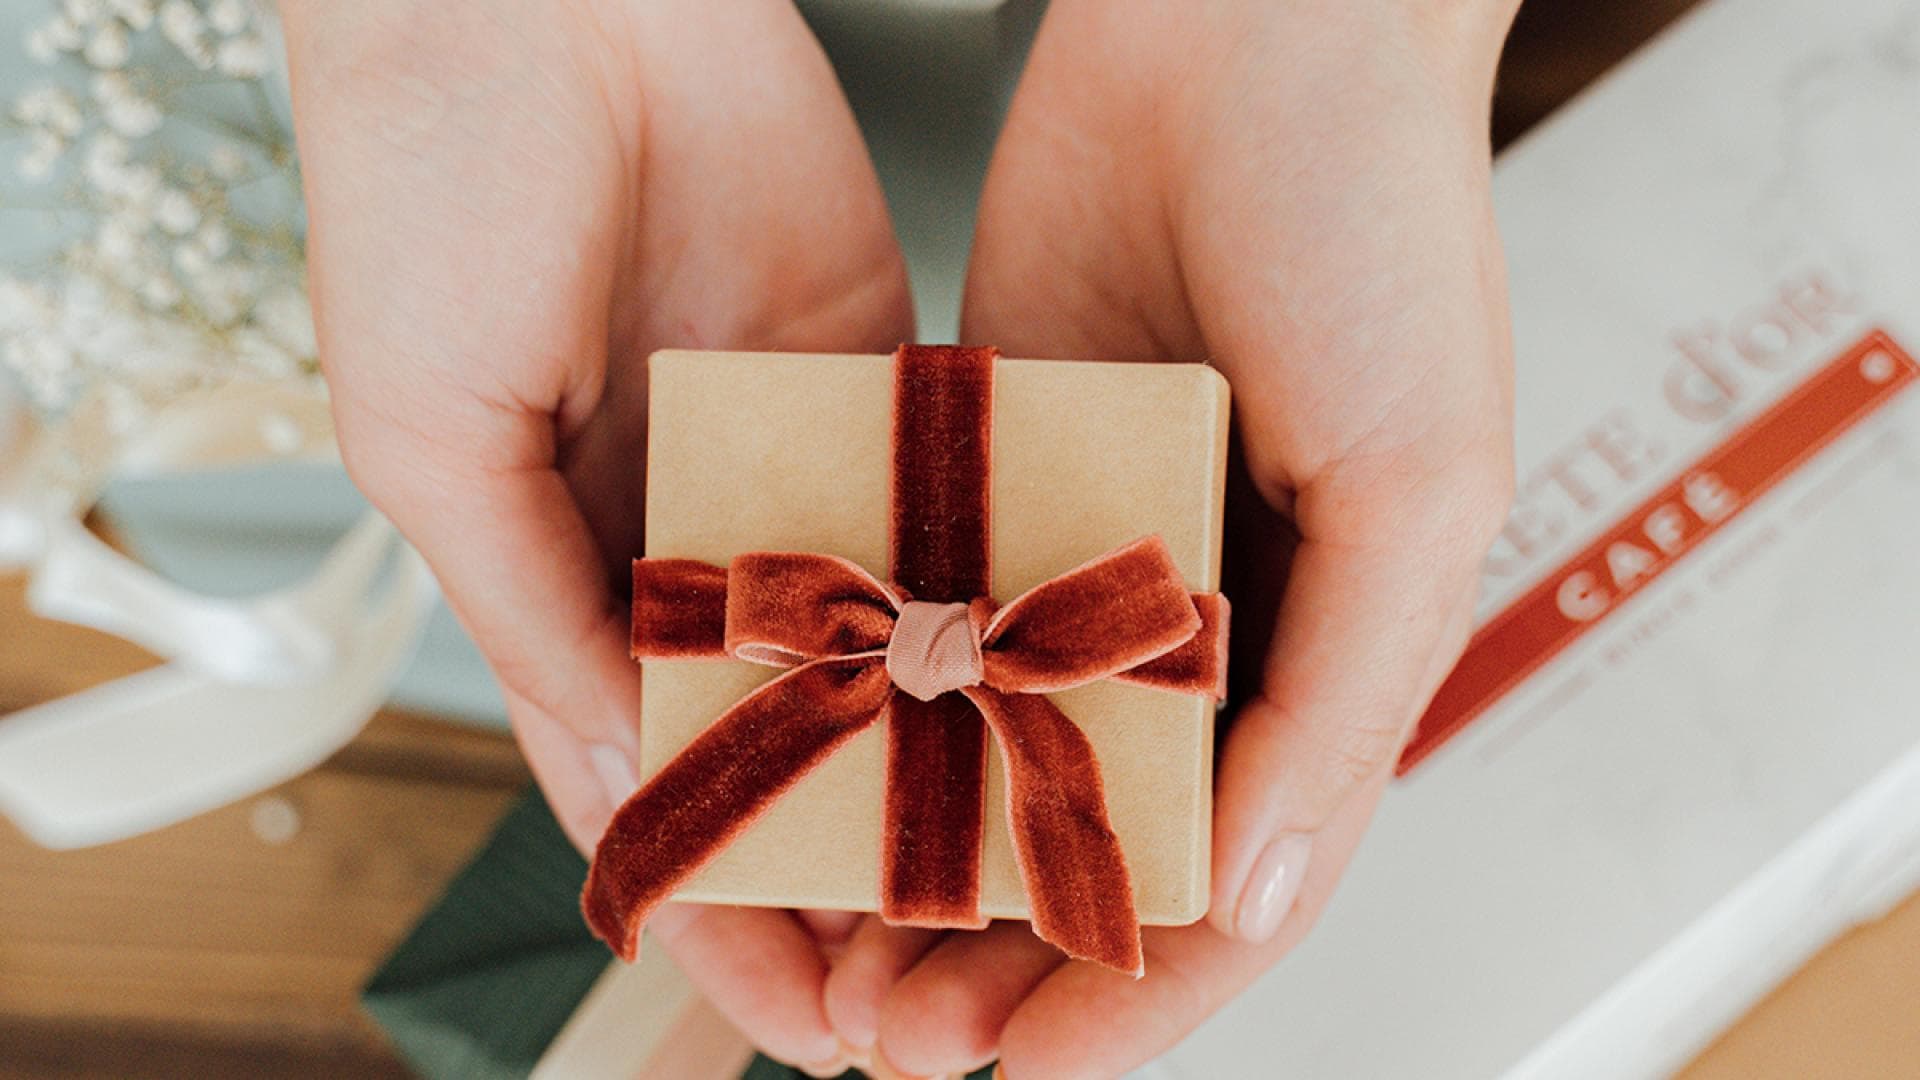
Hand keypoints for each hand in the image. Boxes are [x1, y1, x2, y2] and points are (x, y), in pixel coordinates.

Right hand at [280, 1, 909, 1069]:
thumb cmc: (428, 185)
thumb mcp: (431, 430)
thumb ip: (531, 605)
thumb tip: (617, 771)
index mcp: (563, 570)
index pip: (649, 781)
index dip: (716, 901)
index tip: (790, 1012)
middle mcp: (693, 538)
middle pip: (788, 743)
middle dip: (850, 864)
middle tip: (934, 981)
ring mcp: (797, 464)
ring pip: (884, 651)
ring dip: (938, 763)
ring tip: (1013, 875)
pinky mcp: (885, 377)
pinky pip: (951, 507)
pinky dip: (994, 604)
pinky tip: (1053, 696)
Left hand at [827, 2, 1519, 1073]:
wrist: (1253, 37)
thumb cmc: (1382, 228)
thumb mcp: (1417, 479)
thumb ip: (1340, 699)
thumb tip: (1251, 895)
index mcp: (1327, 647)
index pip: (1232, 877)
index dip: (1139, 993)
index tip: (1032, 1072)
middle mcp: (1202, 622)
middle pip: (1097, 842)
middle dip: (1005, 957)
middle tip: (900, 1036)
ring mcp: (1089, 555)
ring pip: (999, 757)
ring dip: (926, 862)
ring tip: (837, 949)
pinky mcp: (995, 473)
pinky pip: (933, 621)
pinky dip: (884, 713)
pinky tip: (813, 776)